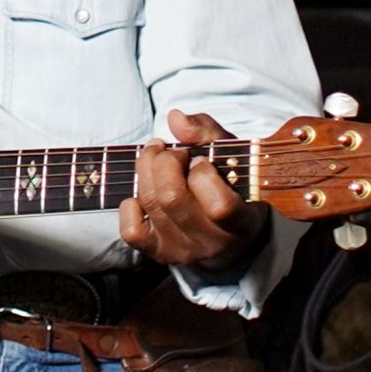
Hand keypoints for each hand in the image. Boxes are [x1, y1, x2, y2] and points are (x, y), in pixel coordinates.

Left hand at [120, 110, 268, 272]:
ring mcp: (183, 251)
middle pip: (172, 198)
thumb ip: (206, 132)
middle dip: (165, 162)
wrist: (227, 229)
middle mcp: (211, 243)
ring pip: (151, 205)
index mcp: (240, 223)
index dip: (203, 174)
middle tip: (173, 151)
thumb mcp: (230, 154)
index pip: (219, 206)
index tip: (201, 159)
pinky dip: (130, 206)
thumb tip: (175, 118)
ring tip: (156, 158)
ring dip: (146, 171)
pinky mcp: (159, 253)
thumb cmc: (231, 183)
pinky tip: (142, 192)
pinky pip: (132, 232)